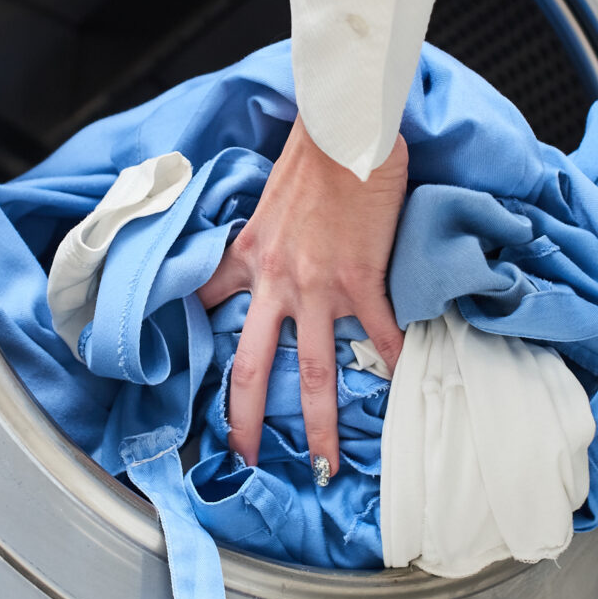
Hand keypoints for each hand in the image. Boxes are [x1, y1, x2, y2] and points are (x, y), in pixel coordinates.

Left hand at [200, 118, 408, 476]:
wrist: (344, 132)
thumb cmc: (313, 150)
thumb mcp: (266, 195)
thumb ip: (265, 229)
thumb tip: (274, 242)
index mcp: (247, 256)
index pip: (207, 300)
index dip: (198, 332)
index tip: (196, 364)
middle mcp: (275, 282)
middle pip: (253, 368)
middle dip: (245, 420)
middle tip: (243, 458)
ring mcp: (318, 288)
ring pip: (314, 373)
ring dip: (319, 427)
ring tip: (326, 466)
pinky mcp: (361, 282)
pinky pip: (378, 336)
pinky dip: (393, 366)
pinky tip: (401, 393)